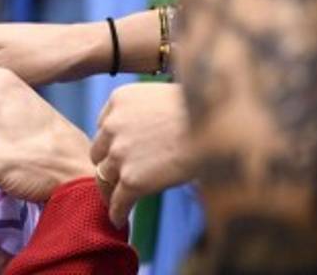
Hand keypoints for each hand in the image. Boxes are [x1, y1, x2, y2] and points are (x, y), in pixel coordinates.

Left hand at [91, 82, 193, 227]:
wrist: (215, 127)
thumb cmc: (202, 110)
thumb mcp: (163, 97)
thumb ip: (147, 113)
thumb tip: (152, 133)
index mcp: (119, 99)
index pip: (105, 125)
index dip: (113, 141)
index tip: (120, 153)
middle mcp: (112, 125)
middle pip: (100, 152)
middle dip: (108, 164)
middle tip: (116, 178)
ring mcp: (120, 153)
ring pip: (104, 176)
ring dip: (110, 189)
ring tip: (114, 202)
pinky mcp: (132, 179)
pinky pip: (118, 200)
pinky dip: (117, 212)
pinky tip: (119, 219)